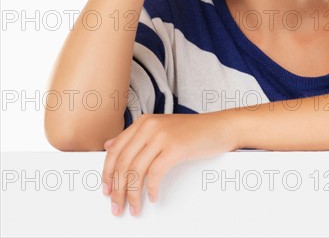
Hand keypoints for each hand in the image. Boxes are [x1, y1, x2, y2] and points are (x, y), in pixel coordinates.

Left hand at [101, 112, 237, 215]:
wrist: (220, 126)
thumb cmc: (193, 131)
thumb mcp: (161, 128)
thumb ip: (136, 136)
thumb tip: (109, 145)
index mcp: (143, 121)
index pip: (116, 150)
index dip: (107, 173)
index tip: (107, 191)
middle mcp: (149, 126)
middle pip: (123, 163)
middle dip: (117, 190)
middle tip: (117, 207)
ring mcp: (162, 135)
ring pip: (136, 171)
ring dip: (132, 195)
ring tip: (134, 208)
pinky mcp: (175, 147)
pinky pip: (154, 174)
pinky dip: (151, 190)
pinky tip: (153, 197)